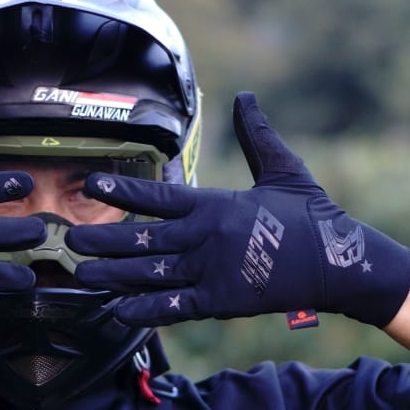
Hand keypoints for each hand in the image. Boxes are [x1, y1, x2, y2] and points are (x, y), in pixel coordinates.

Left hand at [68, 93, 409, 326]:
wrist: (340, 264)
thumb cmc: (311, 216)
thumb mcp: (283, 169)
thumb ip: (256, 135)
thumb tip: (245, 97)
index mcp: (215, 206)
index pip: (158, 197)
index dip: (122, 192)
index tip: (91, 186)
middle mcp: (206, 239)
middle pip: (143, 241)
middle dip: (104, 241)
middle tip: (69, 241)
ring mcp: (212, 273)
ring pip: (151, 276)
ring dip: (113, 276)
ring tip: (81, 275)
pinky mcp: (221, 303)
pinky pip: (174, 308)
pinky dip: (144, 310)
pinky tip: (117, 312)